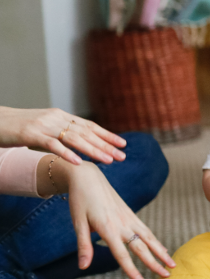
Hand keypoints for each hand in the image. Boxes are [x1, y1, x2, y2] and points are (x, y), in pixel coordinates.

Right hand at [0, 106, 125, 164]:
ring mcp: (43, 125)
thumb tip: (78, 145)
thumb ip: (60, 134)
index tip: (123, 144)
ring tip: (108, 160)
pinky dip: (67, 153)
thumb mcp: (43, 129)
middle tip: (122, 155)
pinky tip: (79, 162)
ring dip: (93, 150)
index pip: (89, 125)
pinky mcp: (29, 134)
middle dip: (106, 145)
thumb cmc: (17, 128)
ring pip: (73, 138)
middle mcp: (55, 118)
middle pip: (86, 132)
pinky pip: (52, 144)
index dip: (107, 134)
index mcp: (60, 116)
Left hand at [65, 163, 174, 278]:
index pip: (122, 254)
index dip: (132, 270)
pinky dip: (155, 241)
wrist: (88, 177)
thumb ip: (84, 245)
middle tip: (168, 275)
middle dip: (155, 263)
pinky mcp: (131, 214)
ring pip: (149, 238)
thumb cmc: (80, 200)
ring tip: (172, 263)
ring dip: (161, 251)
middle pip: (142, 248)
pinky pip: (146, 229)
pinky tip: (161, 248)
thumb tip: (83, 267)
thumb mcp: (78, 222)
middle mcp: (122, 224)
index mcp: (107, 228)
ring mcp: (129, 218)